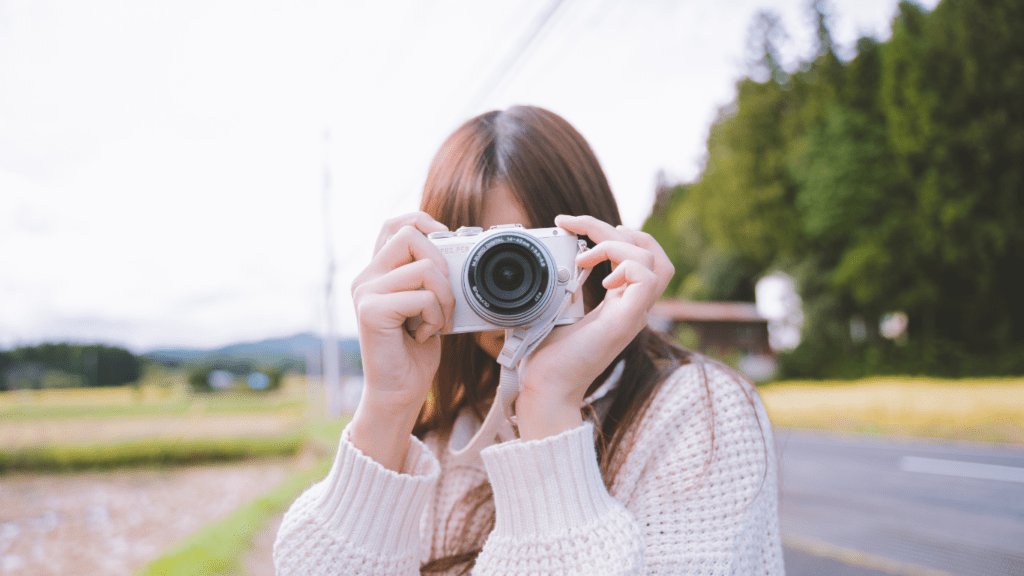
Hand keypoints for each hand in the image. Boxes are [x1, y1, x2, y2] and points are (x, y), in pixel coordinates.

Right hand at [348, 212, 454, 469]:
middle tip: (445, 299)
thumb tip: (456, 243)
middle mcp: (366, 277)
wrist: (400, 392)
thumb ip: (430, 274)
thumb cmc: (416, 349)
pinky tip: (426, 334)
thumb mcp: (428, 303)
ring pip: (424, 267)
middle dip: (443, 265)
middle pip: (412, 237)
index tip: (446, 246)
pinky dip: (436, 316)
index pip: (396, 224)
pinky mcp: (371, 311)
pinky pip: (422, 296)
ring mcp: (365, 293)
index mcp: (378, 271)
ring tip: (436, 321)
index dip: (425, 223)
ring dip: (444, 296)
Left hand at [515, 215, 673, 439]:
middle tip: (583, 229)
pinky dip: (625, 267)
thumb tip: (550, 262)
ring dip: (618, 245)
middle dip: (621, 229)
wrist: (545, 389)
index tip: (575, 225)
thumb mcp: (553, 311)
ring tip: (586, 255)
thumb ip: (561, 287)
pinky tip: (600, 281)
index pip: (639, 257)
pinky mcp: (625, 322)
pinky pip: (646, 279)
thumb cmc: (546, 359)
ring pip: (656, 262)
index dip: (614, 232)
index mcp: (618, 304)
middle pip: (654, 253)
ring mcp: (632, 315)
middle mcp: (631, 308)